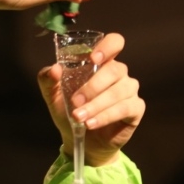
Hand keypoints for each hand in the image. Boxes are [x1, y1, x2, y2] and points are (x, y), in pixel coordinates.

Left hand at [36, 33, 143, 165]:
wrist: (80, 141)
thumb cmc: (71, 112)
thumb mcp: (53, 96)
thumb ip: (48, 80)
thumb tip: (54, 70)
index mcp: (102, 63)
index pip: (115, 42)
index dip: (107, 46)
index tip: (93, 58)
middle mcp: (119, 74)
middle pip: (114, 70)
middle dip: (93, 87)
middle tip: (75, 102)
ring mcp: (129, 91)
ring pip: (119, 91)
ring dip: (97, 105)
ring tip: (80, 117)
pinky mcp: (135, 109)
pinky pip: (125, 108)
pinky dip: (106, 116)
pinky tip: (91, 124)